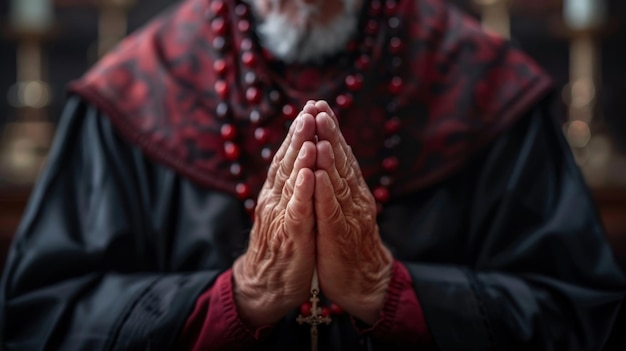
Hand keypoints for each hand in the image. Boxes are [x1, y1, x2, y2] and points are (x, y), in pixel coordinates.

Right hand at [233, 103, 318, 326]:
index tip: (310, 109)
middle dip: (299, 134)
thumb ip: (290, 187)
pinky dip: (303, 191)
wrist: (265, 286)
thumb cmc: (281, 248)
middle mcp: (275, 199)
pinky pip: (297, 211)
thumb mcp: (286, 212)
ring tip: (309, 129)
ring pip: (291, 180)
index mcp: (277, 193)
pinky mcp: (289, 236)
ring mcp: (281, 216)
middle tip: (310, 108)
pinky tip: (309, 174)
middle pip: (287, 161)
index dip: (298, 133)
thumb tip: (300, 162)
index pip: (287, 157)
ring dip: (300, 154)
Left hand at [313, 101, 392, 324]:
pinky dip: (325, 191)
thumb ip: (338, 184)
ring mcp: (348, 216)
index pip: (340, 156)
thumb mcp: (342, 209)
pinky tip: (318, 174)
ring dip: (328, 153)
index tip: (318, 105)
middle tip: (318, 105)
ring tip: (320, 128)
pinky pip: (331, 211)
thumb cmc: (348, 245)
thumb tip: (329, 157)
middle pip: (341, 160)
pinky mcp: (339, 236)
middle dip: (329, 132)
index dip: (330, 130)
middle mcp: (353, 198)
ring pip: (338, 180)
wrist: (364, 282)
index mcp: (350, 191)